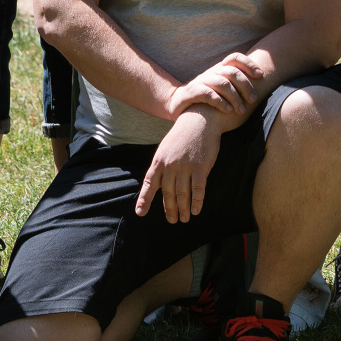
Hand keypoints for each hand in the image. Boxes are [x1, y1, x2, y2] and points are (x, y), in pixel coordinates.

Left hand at [136, 109, 222, 223]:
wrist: (198, 120)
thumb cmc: (181, 136)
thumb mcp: (165, 149)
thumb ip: (161, 166)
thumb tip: (155, 182)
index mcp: (159, 161)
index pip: (150, 183)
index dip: (145, 199)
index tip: (140, 213)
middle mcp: (170, 165)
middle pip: (167, 193)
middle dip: (169, 209)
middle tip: (172, 220)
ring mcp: (185, 167)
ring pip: (183, 194)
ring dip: (183, 209)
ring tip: (184, 219)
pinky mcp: (200, 167)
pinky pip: (198, 189)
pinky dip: (197, 202)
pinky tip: (196, 210)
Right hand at [169, 53, 258, 119]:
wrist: (179, 104)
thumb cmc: (207, 99)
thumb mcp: (222, 88)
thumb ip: (237, 85)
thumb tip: (264, 84)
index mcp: (219, 70)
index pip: (235, 58)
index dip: (249, 64)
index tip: (260, 76)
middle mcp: (211, 73)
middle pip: (232, 72)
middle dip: (246, 85)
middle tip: (254, 99)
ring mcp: (201, 82)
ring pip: (222, 83)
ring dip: (235, 97)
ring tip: (242, 110)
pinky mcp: (192, 92)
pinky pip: (208, 94)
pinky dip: (220, 102)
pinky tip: (228, 110)